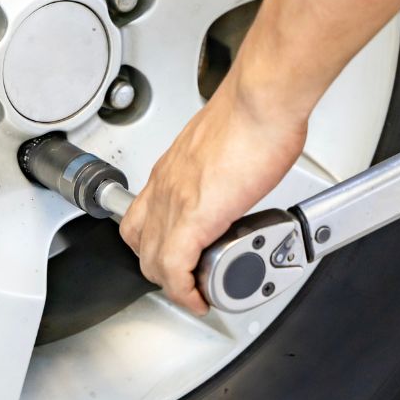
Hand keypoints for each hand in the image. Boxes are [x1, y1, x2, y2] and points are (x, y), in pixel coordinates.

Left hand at [119, 75, 307, 314]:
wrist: (260, 101)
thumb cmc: (252, 113)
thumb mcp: (223, 145)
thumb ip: (220, 166)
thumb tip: (237, 178)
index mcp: (172, 169)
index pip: (141, 217)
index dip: (152, 246)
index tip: (175, 261)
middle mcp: (165, 185)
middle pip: (139, 243)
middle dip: (161, 271)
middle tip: (188, 282)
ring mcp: (175, 200)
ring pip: (152, 260)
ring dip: (172, 285)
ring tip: (197, 294)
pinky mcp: (194, 216)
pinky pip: (174, 268)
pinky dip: (184, 291)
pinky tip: (200, 299)